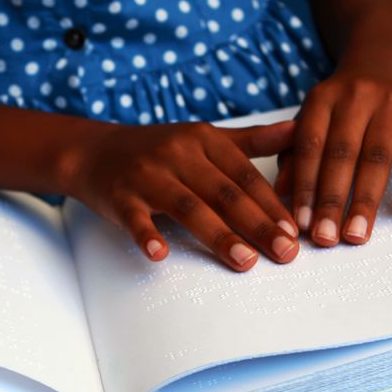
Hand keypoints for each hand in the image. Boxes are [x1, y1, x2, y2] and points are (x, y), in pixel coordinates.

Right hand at [65, 121, 300, 271]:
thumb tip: (298, 130)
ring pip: (188, 207)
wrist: (94, 151)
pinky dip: (146, 235)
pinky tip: (160, 254)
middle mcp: (178, 154)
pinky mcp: (119, 197)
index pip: (245, 175)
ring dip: (218, 235)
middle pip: (224, 193)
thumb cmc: (158, 150)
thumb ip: (251, 141)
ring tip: (245, 261)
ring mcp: (147, 175)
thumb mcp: (204, 139)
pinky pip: (135, 218)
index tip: (295, 231)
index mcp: (203, 140)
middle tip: (285, 252)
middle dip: (258, 224)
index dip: (272, 204)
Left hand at [276, 44, 391, 245]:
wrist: (385, 64)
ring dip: (365, 199)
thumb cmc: (341, 107)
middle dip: (331, 200)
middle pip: (342, 155)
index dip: (305, 186)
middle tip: (325, 238)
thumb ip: (295, 154)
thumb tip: (280, 192)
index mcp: (322, 100)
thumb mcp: (312, 120)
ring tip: (356, 234)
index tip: (300, 224)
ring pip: (376, 157)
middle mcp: (355, 98)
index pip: (311, 147)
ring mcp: (390, 105)